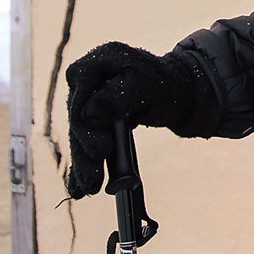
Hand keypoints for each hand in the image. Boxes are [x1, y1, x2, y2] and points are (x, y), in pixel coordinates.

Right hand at [65, 42, 197, 197]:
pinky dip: (83, 165)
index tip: (100, 152)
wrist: (176, 89)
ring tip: (87, 189)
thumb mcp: (146, 85)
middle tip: (92, 182)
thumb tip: (89, 114)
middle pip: (78, 121)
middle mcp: (85, 80)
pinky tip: (78, 188)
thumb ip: (118, 97)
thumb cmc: (164, 83)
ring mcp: (86, 98)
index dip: (86, 129)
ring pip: (81, 136)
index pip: (80, 101)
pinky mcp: (91, 116)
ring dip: (83, 165)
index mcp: (95, 64)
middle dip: (85, 155)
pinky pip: (85, 142)